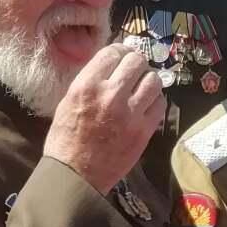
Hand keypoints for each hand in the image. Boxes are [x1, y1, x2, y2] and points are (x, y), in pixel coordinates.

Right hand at [43, 43, 165, 195]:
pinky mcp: (144, 131)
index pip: (113, 52)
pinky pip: (160, 104)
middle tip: (133, 71)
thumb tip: (110, 64)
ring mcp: (130, 114)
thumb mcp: (68, 102)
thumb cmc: (66, 140)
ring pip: (153, 80)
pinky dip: (155, 100)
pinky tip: (146, 105)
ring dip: (148, 80)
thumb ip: (90, 80)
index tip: (121, 57)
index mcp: (87, 86)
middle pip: (136, 61)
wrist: (75, 175)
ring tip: (141, 87)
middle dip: (135, 63)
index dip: (119, 51)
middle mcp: (110, 95)